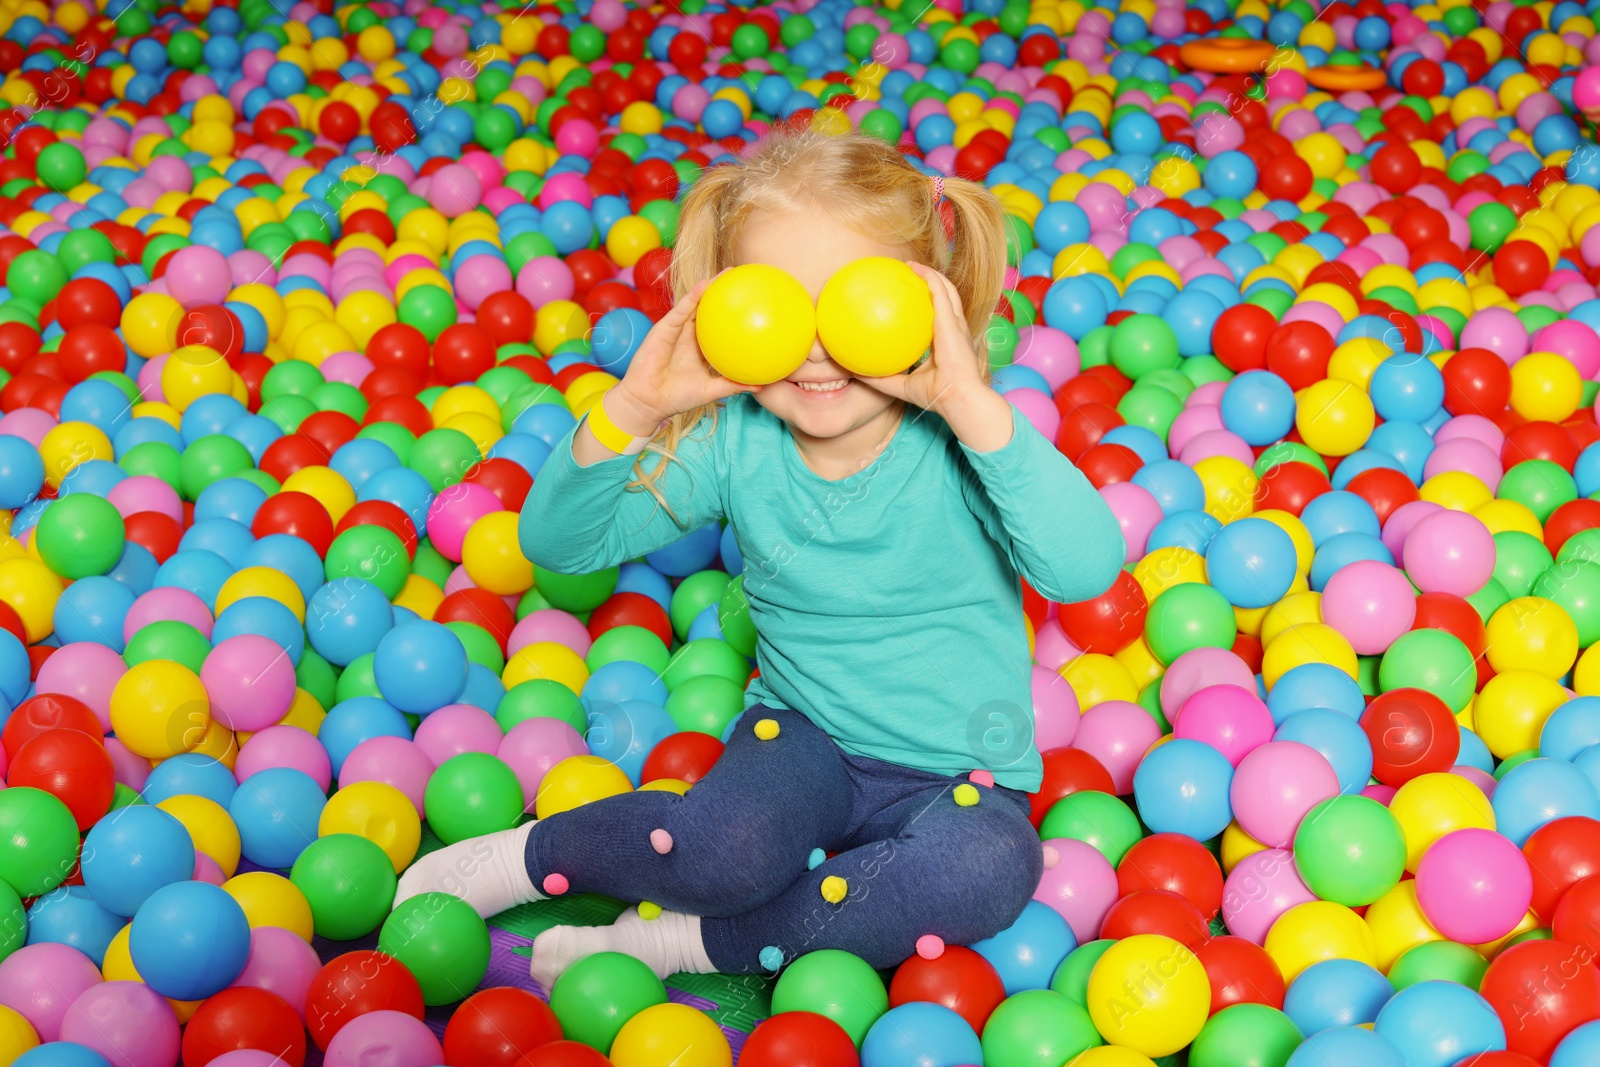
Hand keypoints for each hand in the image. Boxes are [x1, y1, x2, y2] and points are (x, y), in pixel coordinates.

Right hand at [605, 279, 759, 435]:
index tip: (751, 303)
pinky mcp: (665, 328)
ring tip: (727, 273)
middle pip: (709, 310)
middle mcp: (690, 335)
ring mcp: (678, 329)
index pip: (719, 326)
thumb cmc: (677, 397)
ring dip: (709, 287)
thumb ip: (733, 384)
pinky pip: (681, 310)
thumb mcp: (711, 390)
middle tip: (742, 279)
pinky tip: (705, 284)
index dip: (732, 315)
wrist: (650, 401)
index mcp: (701, 348)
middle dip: (723, 294)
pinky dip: (692, 296)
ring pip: (695, 303)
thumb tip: (761, 385)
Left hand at [854, 263, 989, 417]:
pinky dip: (930, 278)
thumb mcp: (902, 385)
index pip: (940, 317)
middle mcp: (954, 329)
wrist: (957, 398)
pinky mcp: (952, 321)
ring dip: (931, 274)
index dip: (929, 306)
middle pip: (945, 297)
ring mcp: (956, 323)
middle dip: (931, 283)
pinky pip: (941, 292)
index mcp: (948, 342)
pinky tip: (916, 270)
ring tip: (911, 266)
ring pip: (946, 289)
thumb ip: (881, 378)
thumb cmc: (936, 395)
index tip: (911, 299)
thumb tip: (855, 372)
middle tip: (910, 275)